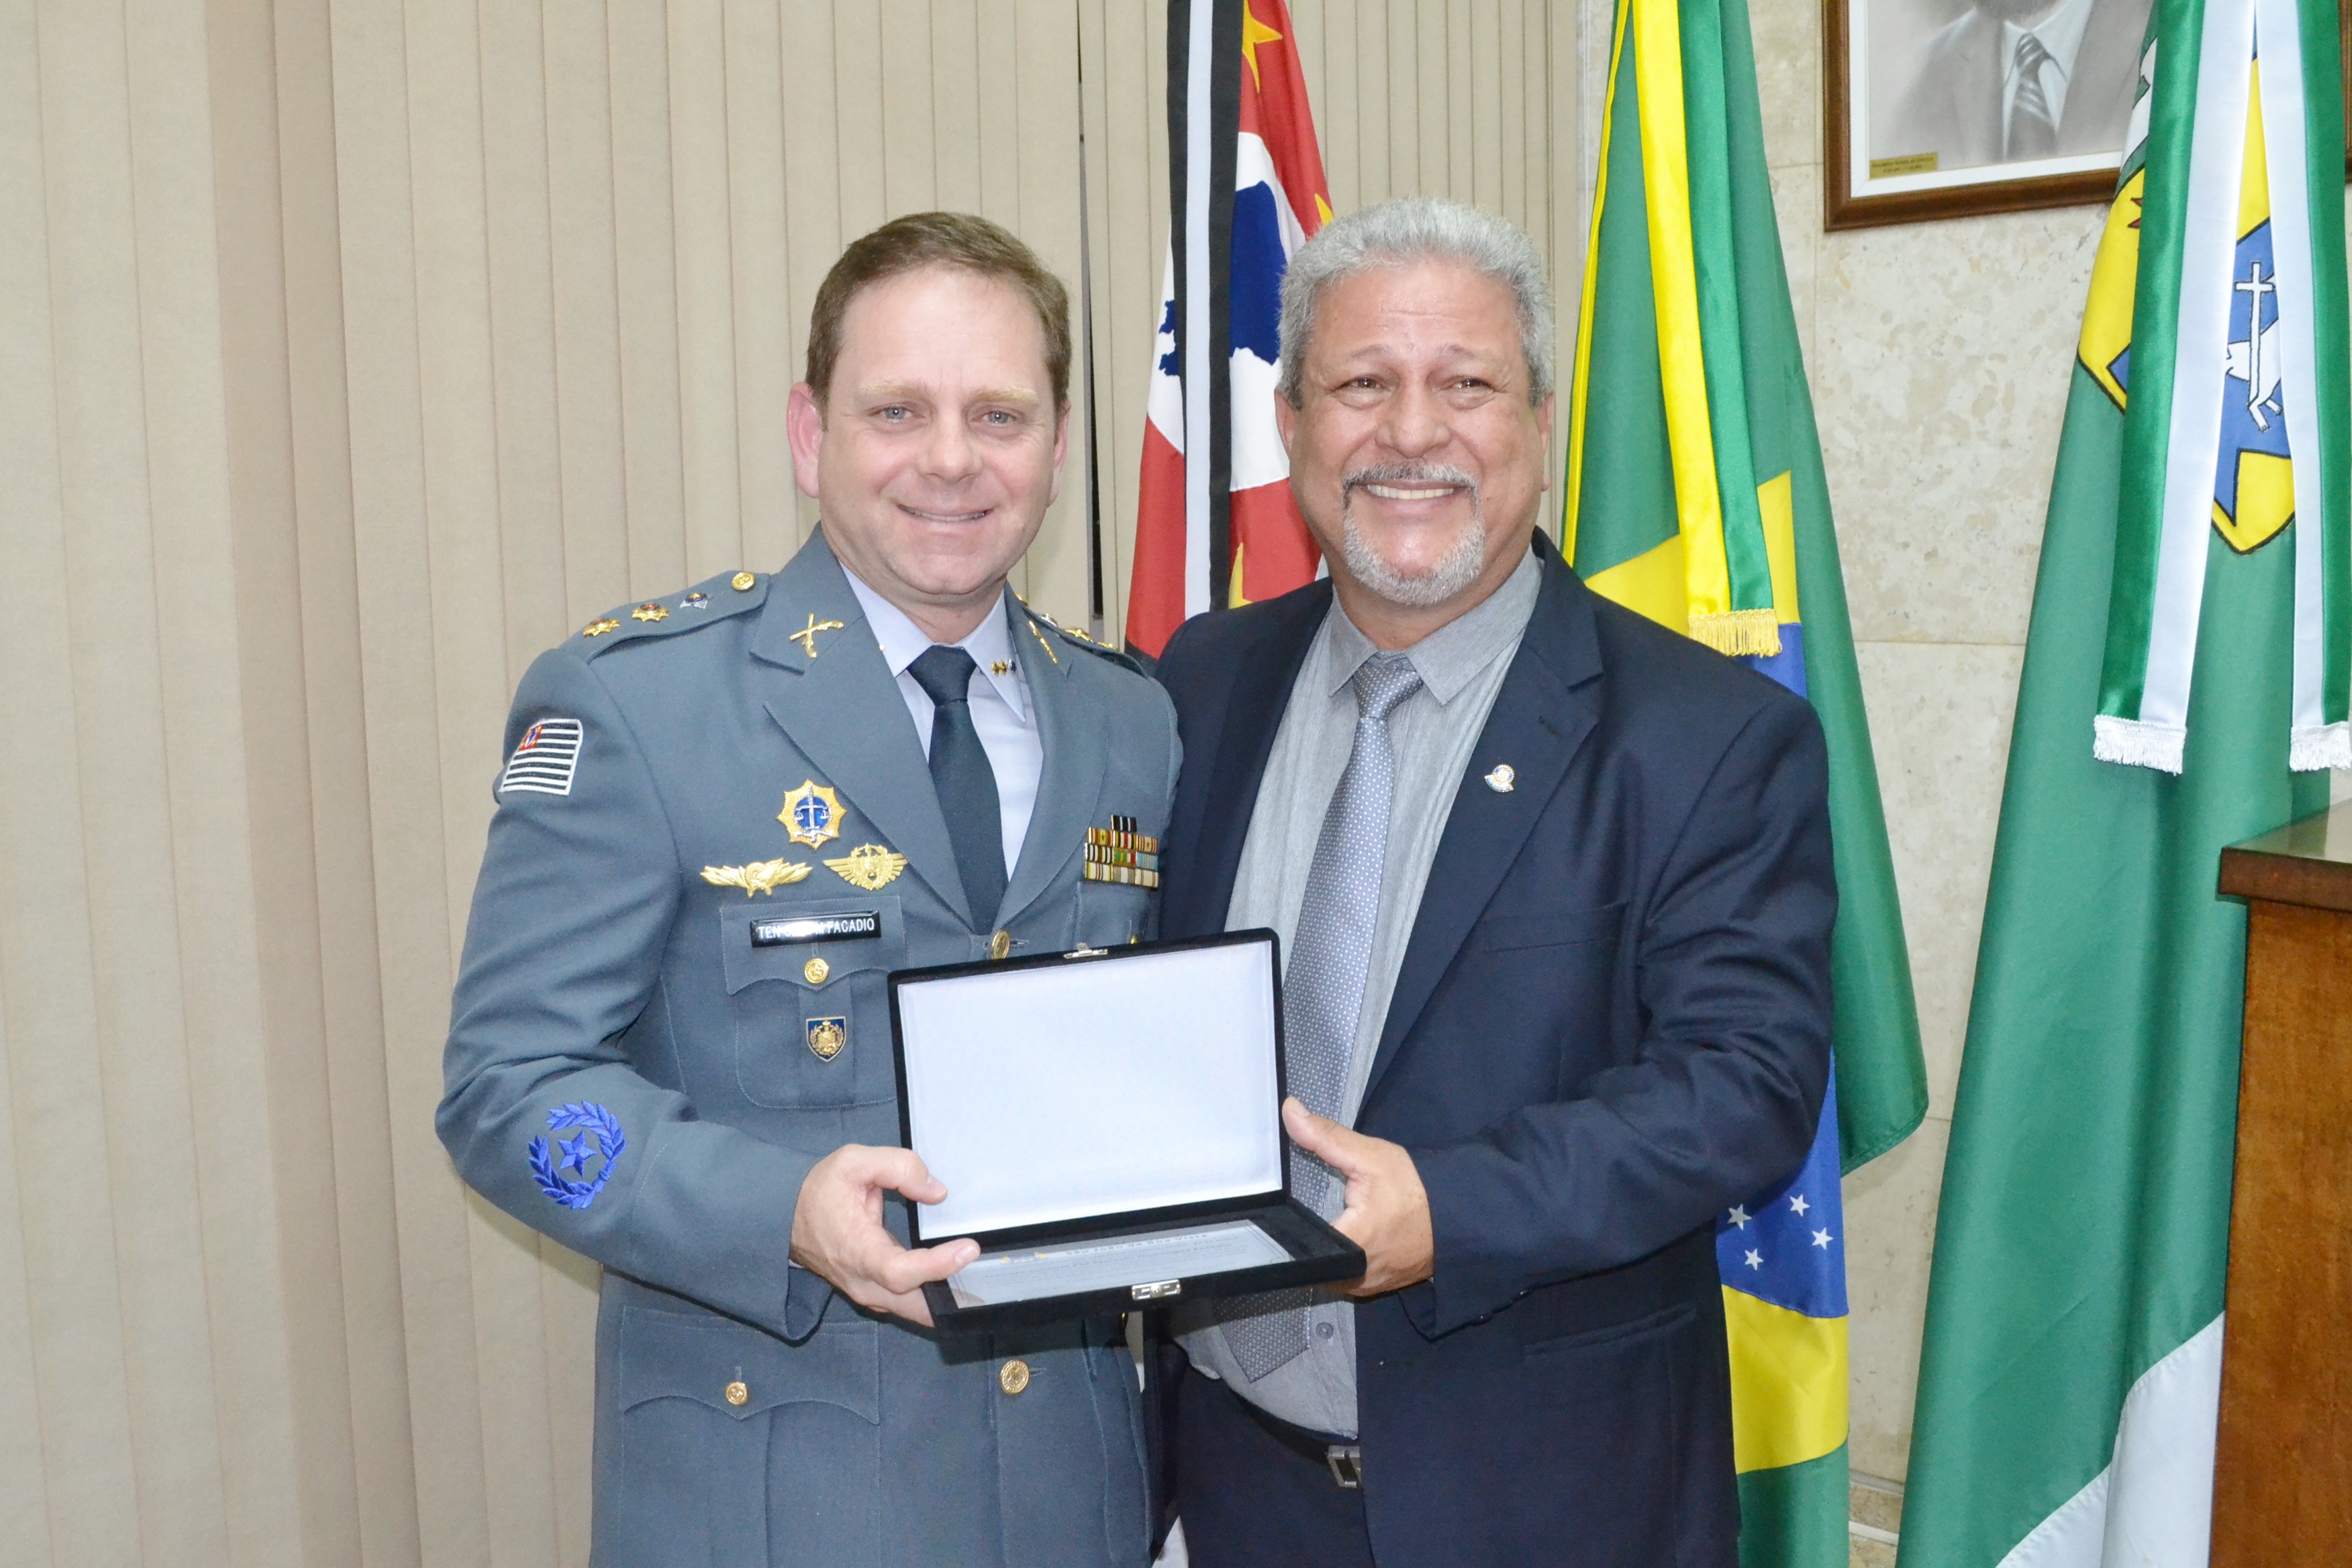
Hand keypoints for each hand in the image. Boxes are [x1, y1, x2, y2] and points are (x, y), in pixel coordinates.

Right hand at [790, 1144, 979, 1327]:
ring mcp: (867, 1292)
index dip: (936, 1265)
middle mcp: (863, 1281)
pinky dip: (933, 1301)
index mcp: (857, 1251)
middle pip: (914, 1305)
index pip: (901, 1271)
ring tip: (985, 1291)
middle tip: (991, 1290)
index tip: (968, 1249)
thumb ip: (897, 1168)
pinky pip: (907, 1303)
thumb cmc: (819, 1190)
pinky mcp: (873, 1291)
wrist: (784, 1217)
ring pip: (912, 1310)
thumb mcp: (853, 1162)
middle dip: (951, 1301)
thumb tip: (936, 1192)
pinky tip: (959, 1290)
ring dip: (945, 1304)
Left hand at [1283, 1098, 1434, 1296]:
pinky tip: (1337, 1236)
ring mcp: (1363, 1287)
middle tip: (1297, 1209)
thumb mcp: (1370, 1157)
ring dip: (1319, 1249)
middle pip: (1306, 1259)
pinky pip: (1342, 1276)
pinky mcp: (1372, 1287)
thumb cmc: (1417, 1190)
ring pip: (1323, 1271)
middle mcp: (1352, 1278)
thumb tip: (1290, 1111)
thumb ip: (1325, 1138)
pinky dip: (1337, 1258)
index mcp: (1348, 1249)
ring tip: (1313, 1221)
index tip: (1272, 1209)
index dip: (1280, 1227)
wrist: (1459, 1215)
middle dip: (1300, 1235)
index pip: (1294, 1246)